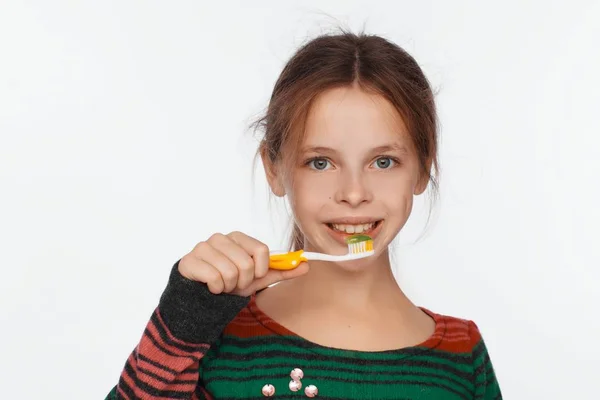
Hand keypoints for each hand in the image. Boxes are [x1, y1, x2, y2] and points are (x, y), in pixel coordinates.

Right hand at [178, 231, 308, 296]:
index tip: (253, 276)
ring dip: (228, 287)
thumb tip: (306, 265)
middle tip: (234, 283)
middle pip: (246, 264)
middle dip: (243, 282)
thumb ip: (281, 270)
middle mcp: (219, 238)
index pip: (262, 251)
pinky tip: (209, 287)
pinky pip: (213, 279)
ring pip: (230, 272)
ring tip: (221, 285)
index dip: (260, 269)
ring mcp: (202, 247)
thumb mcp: (258, 278)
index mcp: (237, 237)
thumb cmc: (230, 282)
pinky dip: (215, 289)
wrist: (202, 295)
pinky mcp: (189, 261)